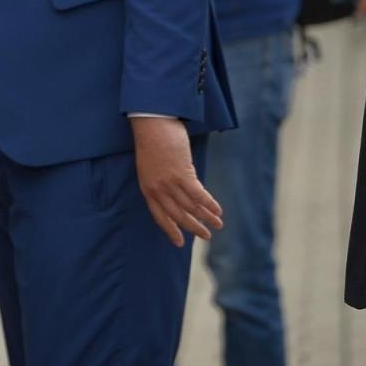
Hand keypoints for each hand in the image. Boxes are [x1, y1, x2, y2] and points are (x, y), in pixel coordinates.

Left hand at [130, 115, 221, 245]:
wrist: (151, 122)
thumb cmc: (152, 139)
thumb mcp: (151, 165)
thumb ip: (160, 180)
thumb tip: (176, 191)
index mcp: (147, 188)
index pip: (159, 216)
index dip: (170, 230)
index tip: (179, 243)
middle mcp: (157, 189)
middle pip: (178, 215)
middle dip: (193, 227)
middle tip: (205, 237)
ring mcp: (169, 183)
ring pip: (191, 207)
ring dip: (206, 218)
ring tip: (217, 225)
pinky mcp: (182, 174)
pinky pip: (199, 195)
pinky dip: (210, 204)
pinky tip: (218, 210)